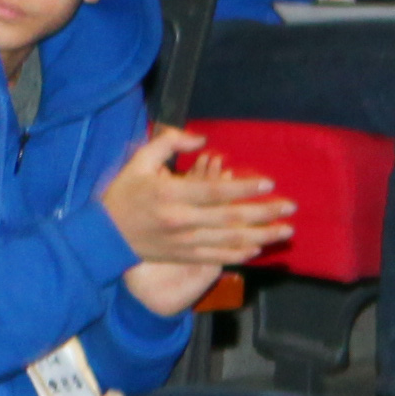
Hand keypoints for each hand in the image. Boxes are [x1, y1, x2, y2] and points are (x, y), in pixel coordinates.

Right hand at [95, 124, 295, 272]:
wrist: (104, 235)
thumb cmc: (124, 194)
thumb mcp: (139, 161)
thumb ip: (168, 143)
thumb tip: (202, 137)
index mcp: (170, 195)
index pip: (214, 192)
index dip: (243, 188)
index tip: (268, 183)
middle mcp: (182, 220)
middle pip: (230, 218)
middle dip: (264, 213)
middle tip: (290, 207)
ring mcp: (185, 242)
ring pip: (231, 241)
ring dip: (262, 236)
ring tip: (285, 230)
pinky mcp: (185, 256)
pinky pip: (219, 258)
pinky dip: (241, 254)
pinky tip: (258, 248)